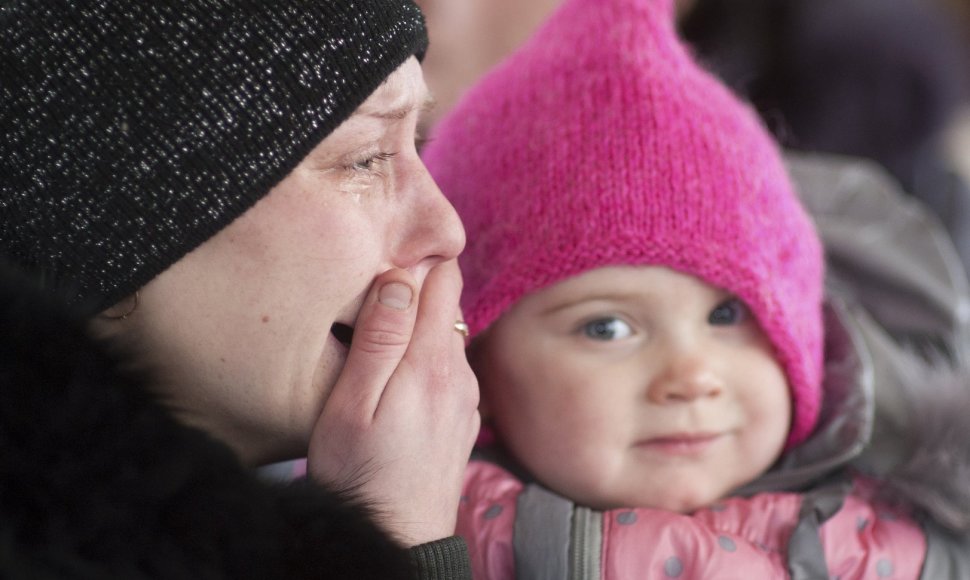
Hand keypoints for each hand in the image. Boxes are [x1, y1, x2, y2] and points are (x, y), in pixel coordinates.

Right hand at [307, 260, 479, 545]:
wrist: (396, 540)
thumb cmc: (360, 474)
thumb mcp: (352, 404)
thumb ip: (379, 338)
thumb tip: (401, 277)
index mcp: (432, 362)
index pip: (443, 280)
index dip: (414, 265)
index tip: (381, 269)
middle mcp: (460, 374)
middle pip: (448, 305)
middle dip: (415, 292)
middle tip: (370, 305)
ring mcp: (466, 398)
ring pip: (448, 336)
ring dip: (420, 328)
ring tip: (378, 341)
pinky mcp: (463, 419)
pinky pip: (450, 369)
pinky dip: (428, 361)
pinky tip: (399, 383)